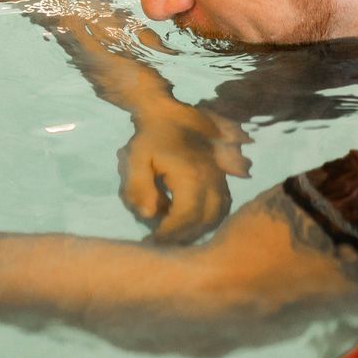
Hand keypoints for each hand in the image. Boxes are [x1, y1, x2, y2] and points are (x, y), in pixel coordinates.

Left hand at [119, 103, 249, 244]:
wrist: (170, 115)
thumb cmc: (149, 138)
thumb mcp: (135, 158)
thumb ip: (138, 187)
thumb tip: (149, 215)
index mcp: (191, 175)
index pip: (186, 217)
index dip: (168, 234)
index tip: (151, 241)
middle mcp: (212, 178)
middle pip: (203, 221)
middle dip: (181, 237)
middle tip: (159, 242)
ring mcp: (221, 179)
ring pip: (215, 217)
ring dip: (195, 231)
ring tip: (171, 234)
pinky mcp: (223, 179)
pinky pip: (222, 208)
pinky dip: (207, 220)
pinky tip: (187, 223)